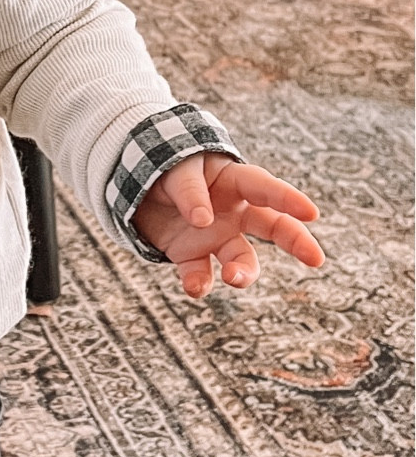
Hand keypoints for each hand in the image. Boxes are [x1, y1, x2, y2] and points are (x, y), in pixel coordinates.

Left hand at [131, 152, 324, 297]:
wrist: (139, 185)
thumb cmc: (167, 169)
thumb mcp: (176, 169)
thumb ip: (190, 191)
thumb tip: (203, 221)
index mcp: (234, 182)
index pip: (267, 189)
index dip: (289, 199)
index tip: (311, 213)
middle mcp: (234, 212)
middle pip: (274, 227)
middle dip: (296, 241)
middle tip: (317, 259)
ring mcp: (216, 236)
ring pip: (241, 258)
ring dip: (242, 272)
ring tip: (233, 277)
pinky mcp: (191, 255)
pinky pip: (200, 273)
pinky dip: (198, 283)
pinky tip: (195, 288)